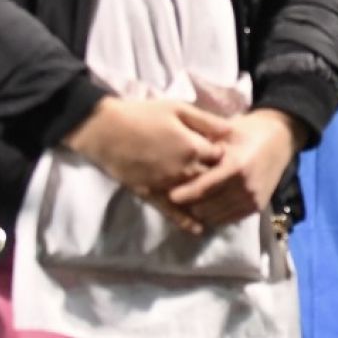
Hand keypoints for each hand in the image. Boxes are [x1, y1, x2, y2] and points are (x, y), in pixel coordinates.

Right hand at [63, 97, 231, 232]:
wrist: (106, 130)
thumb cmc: (143, 114)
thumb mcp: (178, 109)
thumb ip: (206, 121)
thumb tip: (232, 130)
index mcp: (193, 147)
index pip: (221, 157)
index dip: (224, 155)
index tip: (226, 154)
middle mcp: (183, 170)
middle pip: (211, 179)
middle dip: (220, 179)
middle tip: (228, 180)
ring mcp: (167, 185)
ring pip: (195, 197)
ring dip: (208, 200)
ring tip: (220, 204)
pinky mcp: (151, 194)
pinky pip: (172, 212)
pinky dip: (186, 221)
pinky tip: (198, 229)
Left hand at [168, 109, 301, 228]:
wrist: (280, 138)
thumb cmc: (247, 132)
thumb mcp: (225, 133)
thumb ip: (204, 148)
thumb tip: (176, 161)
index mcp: (235, 166)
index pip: (202, 188)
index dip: (182, 194)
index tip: (168, 195)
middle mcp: (244, 187)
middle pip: (205, 208)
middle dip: (189, 205)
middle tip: (177, 199)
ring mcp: (252, 199)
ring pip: (214, 218)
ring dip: (200, 212)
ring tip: (190, 203)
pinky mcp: (256, 207)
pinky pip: (227, 220)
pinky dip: (214, 216)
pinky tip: (207, 206)